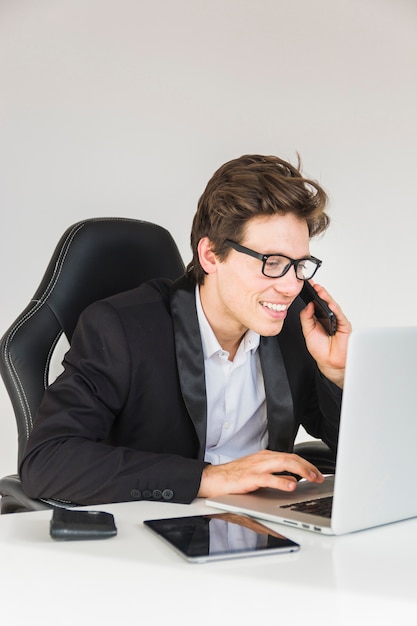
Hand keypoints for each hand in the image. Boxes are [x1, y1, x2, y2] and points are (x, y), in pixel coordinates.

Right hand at [197, 449, 323, 497]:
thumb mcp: (259, 475)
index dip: (306, 464)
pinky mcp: (249, 478)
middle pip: (290, 458)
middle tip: (319, 476)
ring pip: (282, 463)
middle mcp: (263, 459)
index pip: (291, 457)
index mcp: (265, 457)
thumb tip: (292, 481)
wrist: (213, 479)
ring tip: (312, 477)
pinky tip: (291, 486)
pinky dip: (281, 481)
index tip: (317, 473)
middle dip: (307, 466)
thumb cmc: (234, 477)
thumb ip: (276, 477)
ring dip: (300, 470)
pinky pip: (268, 478)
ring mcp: (256, 467)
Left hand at [299, 282, 350, 387]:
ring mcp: (338, 321)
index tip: (307, 285)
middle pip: (325, 302)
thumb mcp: (308, 332)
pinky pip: (340, 316)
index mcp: (320, 318)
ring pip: (333, 306)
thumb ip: (307, 318)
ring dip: (327, 298)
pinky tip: (330, 304)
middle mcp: (330, 318)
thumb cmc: (321, 350)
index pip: (317, 303)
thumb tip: (308, 305)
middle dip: (320, 293)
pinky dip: (335, 309)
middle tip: (314, 285)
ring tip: (320, 291)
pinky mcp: (345, 326)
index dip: (313, 294)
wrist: (329, 363)